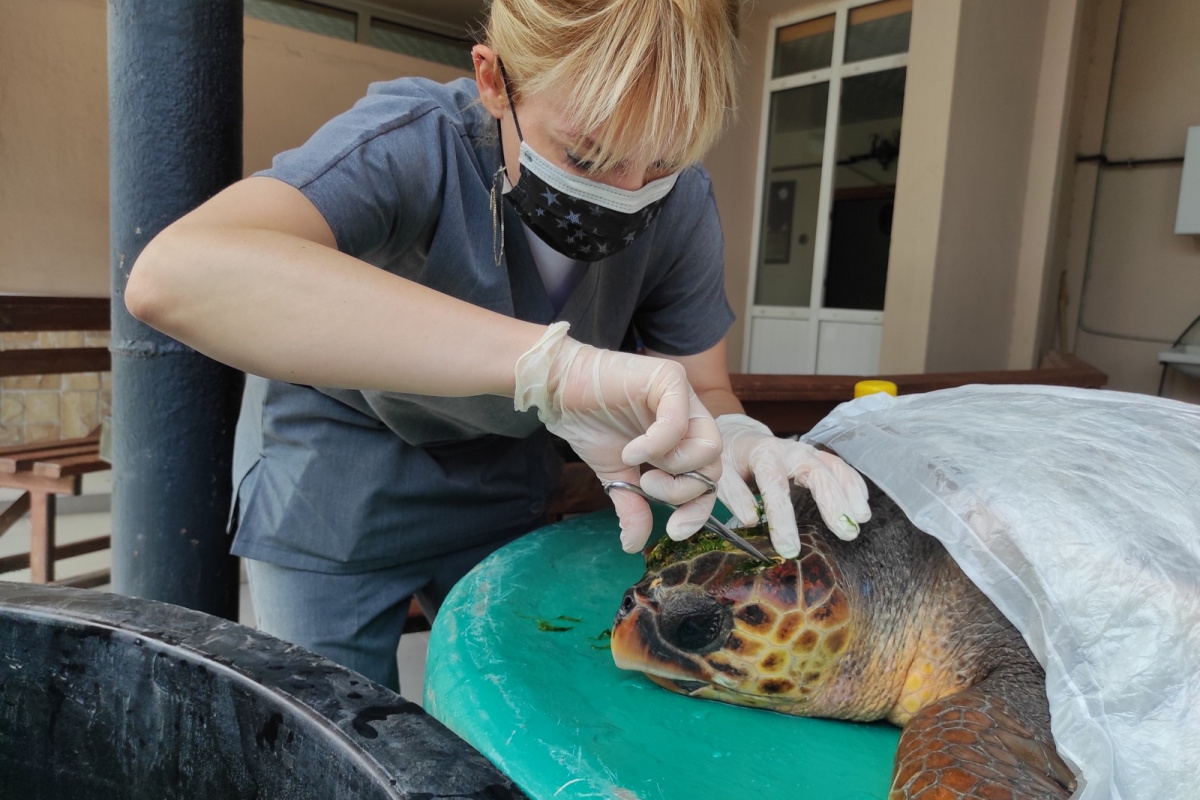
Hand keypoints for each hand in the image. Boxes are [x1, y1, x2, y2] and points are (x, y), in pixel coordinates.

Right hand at [515, 323, 721, 551]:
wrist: (561, 392)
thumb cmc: (591, 426)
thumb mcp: (616, 477)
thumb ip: (632, 506)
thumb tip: (633, 545)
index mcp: (683, 441)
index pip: (709, 481)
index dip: (698, 511)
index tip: (674, 532)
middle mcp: (690, 419)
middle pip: (715, 467)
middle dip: (683, 491)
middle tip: (647, 486)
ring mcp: (684, 398)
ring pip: (710, 446)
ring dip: (675, 467)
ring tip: (639, 465)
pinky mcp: (670, 379)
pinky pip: (680, 422)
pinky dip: (657, 444)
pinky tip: (631, 450)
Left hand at [714, 413, 869, 556]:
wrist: (739, 437)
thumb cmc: (730, 460)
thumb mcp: (720, 475)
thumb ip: (733, 496)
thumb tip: (751, 520)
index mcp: (762, 454)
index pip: (775, 486)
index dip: (782, 518)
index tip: (788, 548)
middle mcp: (789, 450)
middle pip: (816, 473)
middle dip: (832, 503)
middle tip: (845, 532)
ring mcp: (806, 452)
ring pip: (833, 468)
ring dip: (849, 493)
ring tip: (859, 520)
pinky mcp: (816, 457)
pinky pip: (839, 468)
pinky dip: (853, 484)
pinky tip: (861, 505)